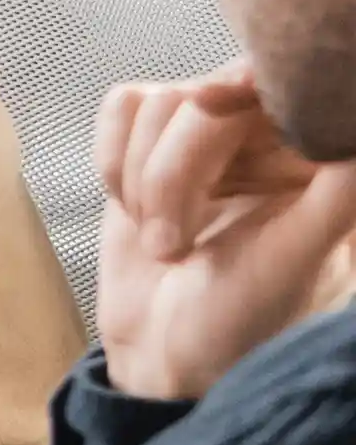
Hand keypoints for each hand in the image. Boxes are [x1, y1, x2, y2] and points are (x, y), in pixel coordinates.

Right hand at [94, 66, 355, 404]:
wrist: (162, 358)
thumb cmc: (241, 321)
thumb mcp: (296, 258)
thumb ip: (338, 191)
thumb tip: (355, 130)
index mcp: (321, 154)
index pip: (284, 86)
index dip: (244, 97)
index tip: (215, 123)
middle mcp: (271, 134)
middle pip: (208, 94)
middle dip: (173, 175)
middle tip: (171, 248)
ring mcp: (210, 137)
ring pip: (159, 104)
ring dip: (140, 185)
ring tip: (162, 245)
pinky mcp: (151, 143)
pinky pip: (122, 108)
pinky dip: (112, 163)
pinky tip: (133, 212)